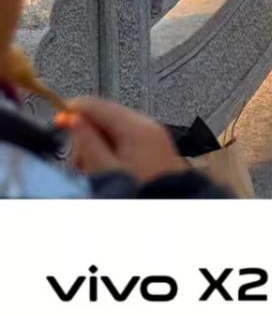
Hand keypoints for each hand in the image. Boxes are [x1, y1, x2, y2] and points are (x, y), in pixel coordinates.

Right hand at [57, 97, 186, 183]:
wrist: (168, 210)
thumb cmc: (140, 193)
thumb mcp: (106, 170)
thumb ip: (88, 142)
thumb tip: (73, 119)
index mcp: (137, 127)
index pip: (100, 105)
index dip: (76, 110)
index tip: (59, 120)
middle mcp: (149, 126)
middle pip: (107, 117)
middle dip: (88, 135)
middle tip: (80, 162)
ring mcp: (154, 137)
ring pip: (115, 130)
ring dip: (99, 146)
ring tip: (96, 172)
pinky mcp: (155, 149)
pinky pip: (127, 141)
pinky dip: (112, 152)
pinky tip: (109, 172)